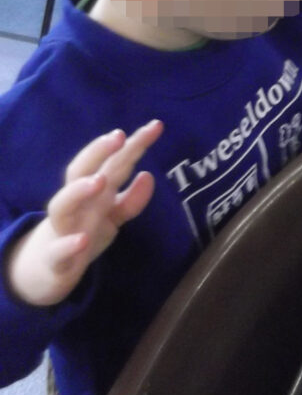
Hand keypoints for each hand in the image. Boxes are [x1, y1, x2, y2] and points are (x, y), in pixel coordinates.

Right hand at [7, 120, 162, 307]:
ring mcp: (63, 227)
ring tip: (99, 180)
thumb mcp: (114, 215)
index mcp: (92, 188)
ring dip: (79, 190)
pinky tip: (82, 241)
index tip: (156, 126)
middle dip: (97, 151)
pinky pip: (59, 250)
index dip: (134, 144)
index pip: (113, 161)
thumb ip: (132, 199)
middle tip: (118, 136)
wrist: (51, 268)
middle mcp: (76, 202)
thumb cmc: (85, 230)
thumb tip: (149, 175)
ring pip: (63, 204)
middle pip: (81, 170)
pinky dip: (69, 245)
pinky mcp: (57, 257)